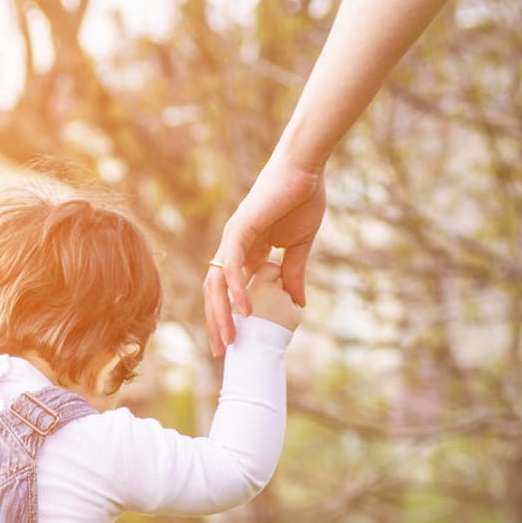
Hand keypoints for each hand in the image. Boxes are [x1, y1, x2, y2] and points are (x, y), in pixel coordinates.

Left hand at [203, 158, 324, 355]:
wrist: (305, 169)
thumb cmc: (303, 199)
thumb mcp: (300, 247)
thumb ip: (294, 274)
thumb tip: (297, 303)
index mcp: (248, 252)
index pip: (229, 291)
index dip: (228, 317)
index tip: (234, 344)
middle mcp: (234, 247)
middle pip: (216, 292)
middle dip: (217, 323)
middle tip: (222, 352)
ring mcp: (234, 237)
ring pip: (218, 283)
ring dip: (222, 314)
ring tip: (229, 340)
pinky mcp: (241, 228)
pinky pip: (233, 264)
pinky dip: (237, 288)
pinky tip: (245, 309)